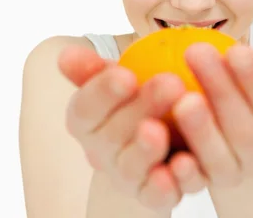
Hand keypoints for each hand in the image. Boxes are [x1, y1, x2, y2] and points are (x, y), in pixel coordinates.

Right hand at [58, 45, 205, 211]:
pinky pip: (159, 197)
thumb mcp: (121, 77)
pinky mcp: (155, 197)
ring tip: (163, 130)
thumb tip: (66, 55)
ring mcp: (128, 177)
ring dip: (147, 150)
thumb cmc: (139, 98)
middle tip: (170, 83)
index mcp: (87, 120)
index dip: (102, 93)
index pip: (84, 108)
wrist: (168, 133)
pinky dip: (170, 183)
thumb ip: (95, 68)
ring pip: (131, 168)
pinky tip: (185, 163)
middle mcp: (101, 152)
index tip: (126, 75)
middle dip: (141, 109)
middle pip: (112, 136)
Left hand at [170, 43, 252, 186]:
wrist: (223, 96)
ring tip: (183, 99)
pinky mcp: (201, 181)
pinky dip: (185, 173)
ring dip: (201, 129)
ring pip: (220, 158)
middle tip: (197, 53)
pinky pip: (194, 183)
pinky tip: (176, 156)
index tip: (237, 51)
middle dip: (222, 90)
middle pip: (246, 132)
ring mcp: (233, 173)